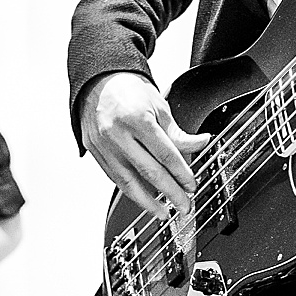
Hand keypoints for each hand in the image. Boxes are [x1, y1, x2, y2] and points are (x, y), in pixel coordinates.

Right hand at [78, 71, 210, 221]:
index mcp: (137, 119)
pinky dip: (131, 192)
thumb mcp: (158, 105)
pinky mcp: (95, 153)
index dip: (181, 173)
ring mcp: (103, 146)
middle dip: (170, 192)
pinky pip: (115, 179)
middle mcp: (118, 134)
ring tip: (163, 212)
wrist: (98, 83)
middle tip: (184, 204)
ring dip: (148, 202)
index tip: (191, 185)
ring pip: (128, 182)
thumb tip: (200, 144)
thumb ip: (177, 132)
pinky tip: (144, 200)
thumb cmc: (128, 91)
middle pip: (149, 172)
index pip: (165, 154)